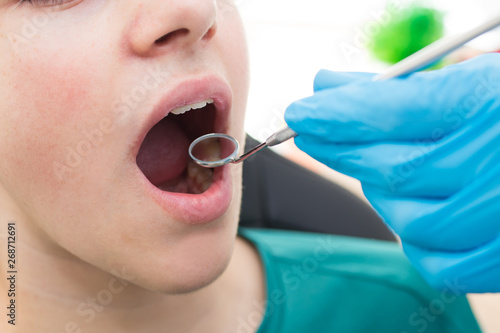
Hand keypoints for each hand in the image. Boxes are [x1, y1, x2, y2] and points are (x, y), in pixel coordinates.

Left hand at [285, 54, 499, 292]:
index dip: (339, 112)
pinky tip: (410, 207)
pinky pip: (437, 260)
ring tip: (374, 164)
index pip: (395, 111)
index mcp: (497, 105)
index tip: (302, 110)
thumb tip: (329, 87)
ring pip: (409, 218)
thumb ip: (403, 85)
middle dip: (343, 149)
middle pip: (394, 170)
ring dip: (379, 189)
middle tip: (315, 132)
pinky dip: (411, 234)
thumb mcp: (476, 74)